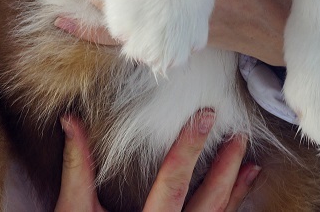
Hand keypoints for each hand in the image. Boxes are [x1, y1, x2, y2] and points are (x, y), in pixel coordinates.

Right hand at [55, 111, 259, 210]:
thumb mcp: (76, 210)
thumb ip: (79, 168)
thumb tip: (70, 121)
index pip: (172, 183)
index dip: (189, 148)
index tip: (204, 117)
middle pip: (209, 201)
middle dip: (226, 167)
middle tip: (239, 135)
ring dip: (235, 190)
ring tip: (249, 163)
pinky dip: (230, 209)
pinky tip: (238, 194)